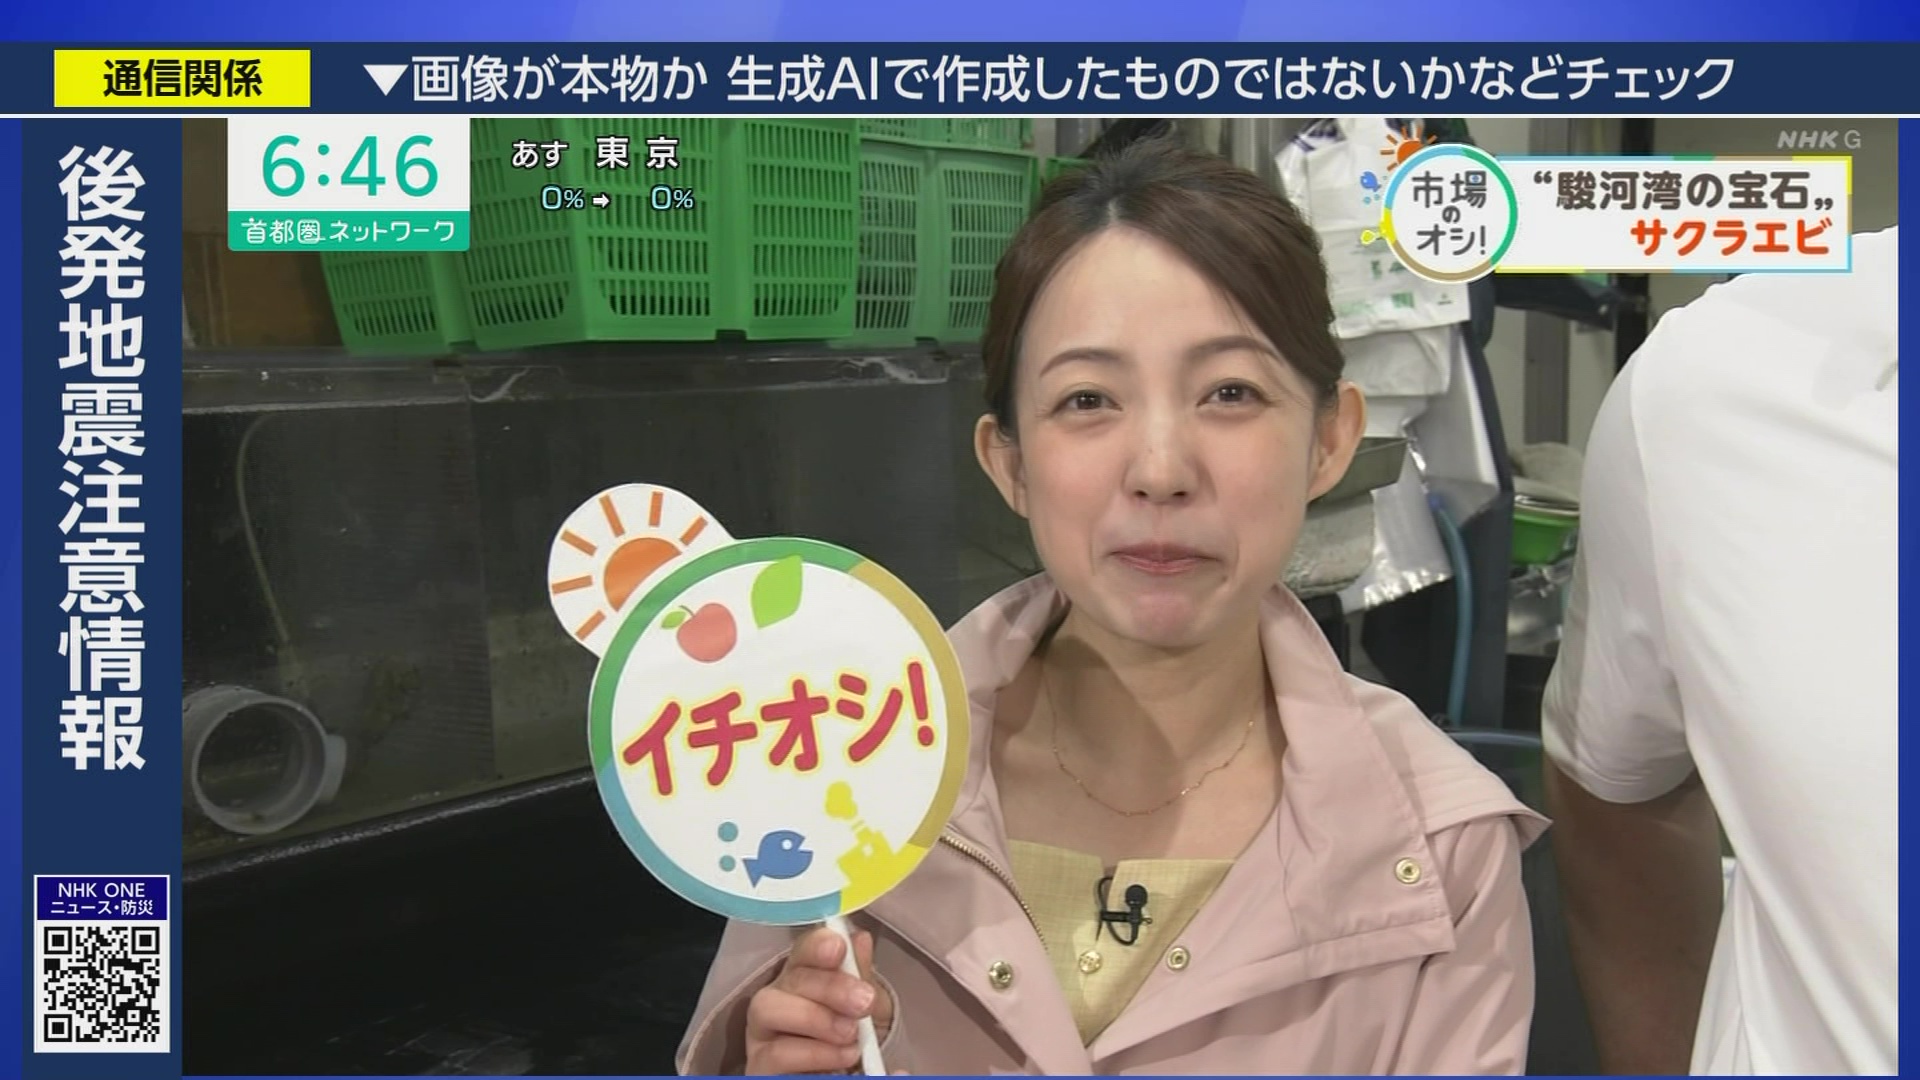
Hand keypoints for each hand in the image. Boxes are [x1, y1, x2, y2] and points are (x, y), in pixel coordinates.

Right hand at [745, 926, 893, 1074]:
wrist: (847, 1074)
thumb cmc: (851, 1034)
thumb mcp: (866, 1003)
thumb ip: (861, 974)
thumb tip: (860, 939)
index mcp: (800, 976)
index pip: (801, 950)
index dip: (816, 946)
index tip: (838, 949)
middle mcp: (774, 999)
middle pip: (788, 979)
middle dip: (828, 987)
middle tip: (863, 1002)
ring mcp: (761, 1033)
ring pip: (768, 1010)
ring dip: (815, 1020)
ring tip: (852, 1036)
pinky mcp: (759, 1065)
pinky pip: (774, 1056)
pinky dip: (813, 1055)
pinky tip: (842, 1058)